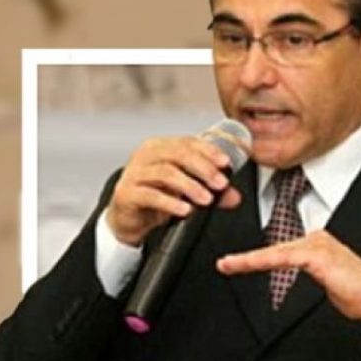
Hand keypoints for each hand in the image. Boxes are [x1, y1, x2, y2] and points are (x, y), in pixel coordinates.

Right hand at [107, 136, 242, 245]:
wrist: (128, 218)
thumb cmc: (156, 197)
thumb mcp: (186, 192)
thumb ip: (211, 192)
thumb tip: (234, 196)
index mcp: (162, 147)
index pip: (188, 142)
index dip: (209, 151)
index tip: (226, 164)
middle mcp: (147, 155)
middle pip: (178, 154)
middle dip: (204, 169)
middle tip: (221, 184)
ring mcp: (134, 173)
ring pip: (165, 173)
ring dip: (190, 186)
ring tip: (207, 200)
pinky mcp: (127, 193)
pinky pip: (150, 195)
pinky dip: (170, 202)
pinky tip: (185, 210)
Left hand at [217, 230, 360, 325]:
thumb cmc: (359, 295)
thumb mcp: (328, 284)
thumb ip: (312, 275)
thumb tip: (298, 277)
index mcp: (319, 245)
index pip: (283, 250)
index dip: (259, 257)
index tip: (237, 263)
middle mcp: (317, 239)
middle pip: (275, 248)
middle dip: (248, 258)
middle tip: (224, 264)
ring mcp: (317, 244)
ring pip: (275, 252)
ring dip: (248, 260)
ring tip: (227, 264)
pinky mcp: (316, 254)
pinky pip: (281, 257)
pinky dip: (259, 261)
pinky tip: (243, 264)